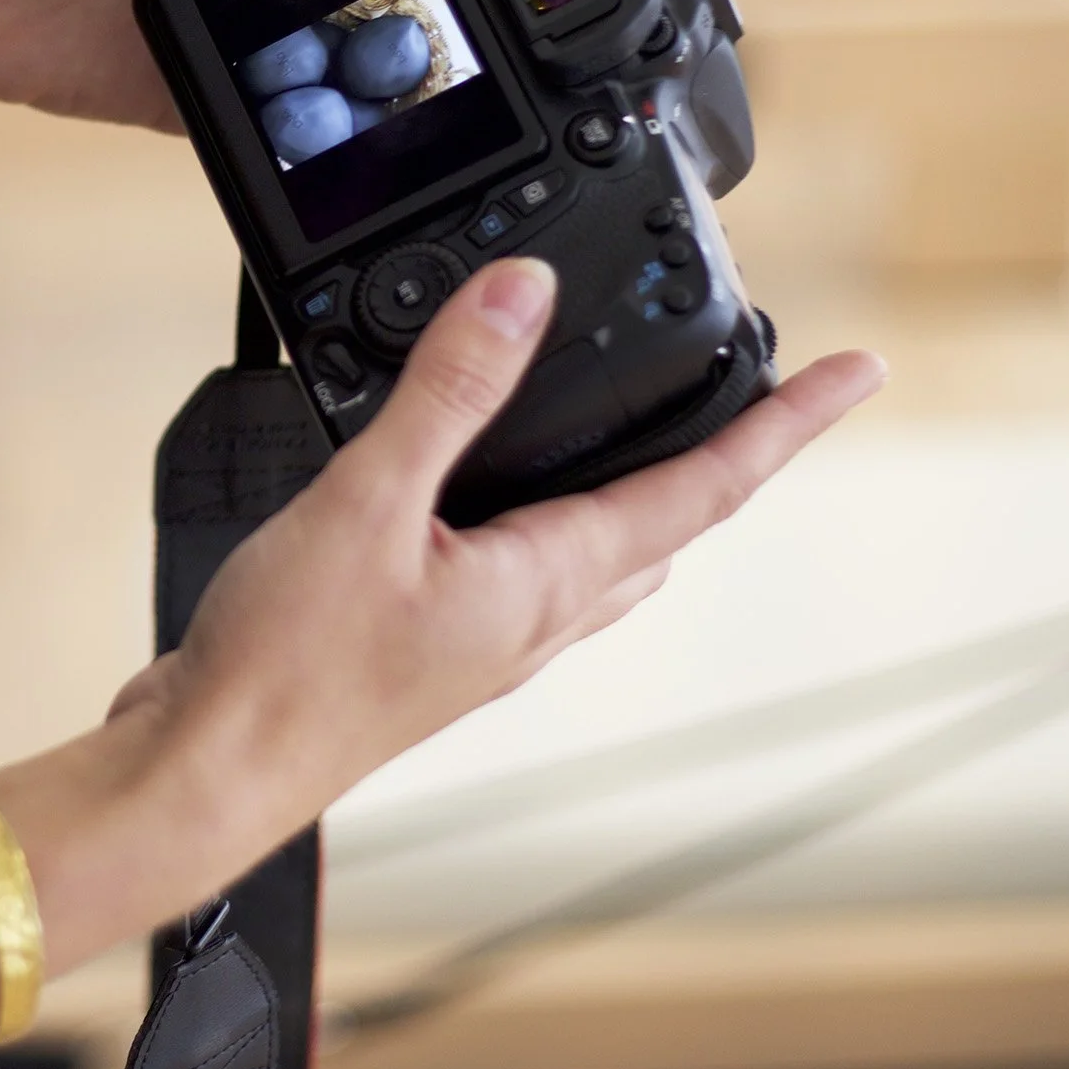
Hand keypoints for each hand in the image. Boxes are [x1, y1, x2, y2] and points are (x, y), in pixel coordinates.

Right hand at [113, 256, 884, 873]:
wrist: (209, 770)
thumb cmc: (285, 671)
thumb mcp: (367, 503)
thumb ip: (446, 395)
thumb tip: (522, 299)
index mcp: (545, 582)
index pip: (704, 488)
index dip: (788, 425)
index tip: (858, 372)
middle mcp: (535, 618)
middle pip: (669, 526)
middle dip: (726, 459)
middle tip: (766, 397)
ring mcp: (486, 639)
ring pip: (601, 556)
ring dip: (641, 492)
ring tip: (653, 429)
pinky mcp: (431, 645)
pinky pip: (524, 570)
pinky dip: (543, 513)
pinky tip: (490, 491)